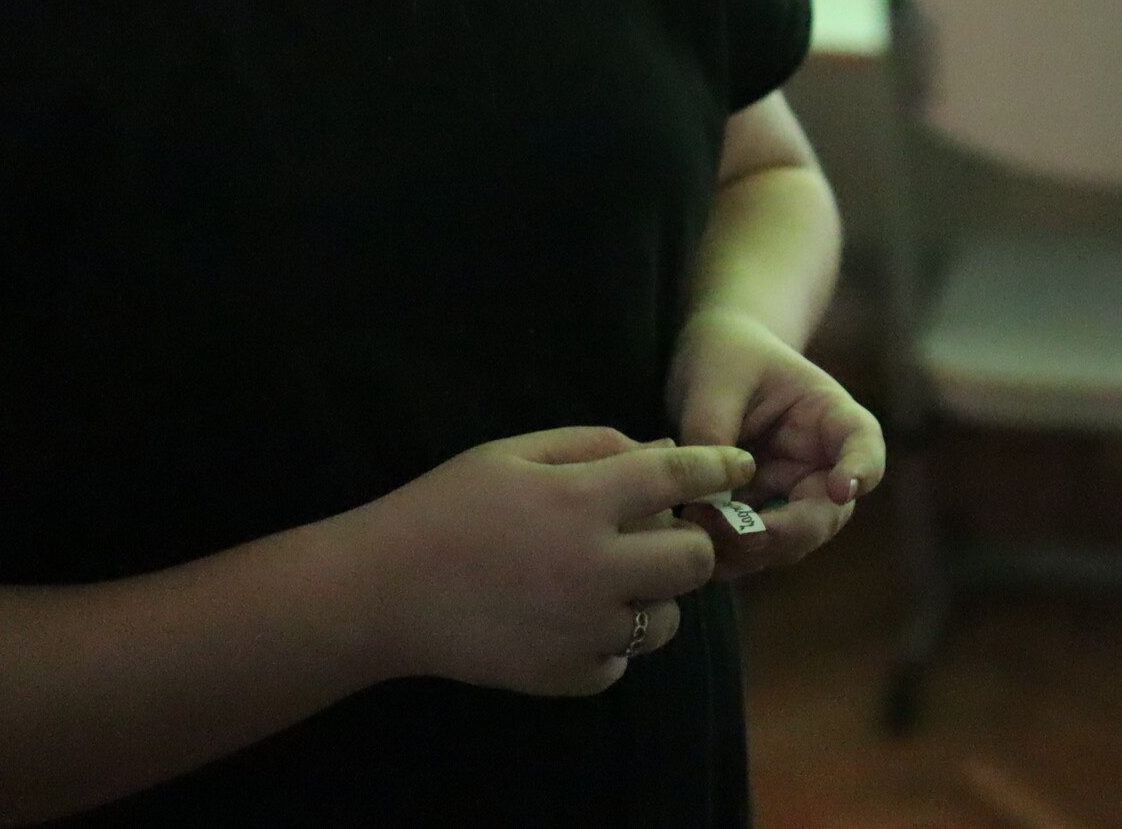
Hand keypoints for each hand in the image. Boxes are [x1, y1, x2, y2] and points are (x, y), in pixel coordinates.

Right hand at [349, 425, 752, 695]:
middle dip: (688, 542)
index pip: (677, 477)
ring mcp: (583, 629)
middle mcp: (594, 568)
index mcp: (580, 501)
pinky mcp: (566, 675)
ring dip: (653, 597)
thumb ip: (595, 446)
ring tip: (610, 581)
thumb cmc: (448, 507)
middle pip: (693, 560)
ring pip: (666, 619)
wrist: (384, 593)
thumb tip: (663, 450)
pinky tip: (573, 618)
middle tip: (658, 534)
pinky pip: (622, 662)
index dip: (718, 468)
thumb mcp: (515, 453)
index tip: (737, 467)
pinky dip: (611, 642)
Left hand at [668, 306, 885, 579]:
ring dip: (748, 549)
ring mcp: (789, 496)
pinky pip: (749, 548)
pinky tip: (686, 537)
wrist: (708, 362)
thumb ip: (714, 433)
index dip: (861, 470)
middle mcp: (819, 465)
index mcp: (828, 416)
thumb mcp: (716, 380)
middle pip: (826, 514)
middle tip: (740, 534)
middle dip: (786, 532)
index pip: (861, 444)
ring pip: (787, 543)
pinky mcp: (756, 517)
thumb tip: (704, 500)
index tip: (842, 488)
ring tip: (695, 529)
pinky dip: (723, 552)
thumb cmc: (725, 356)